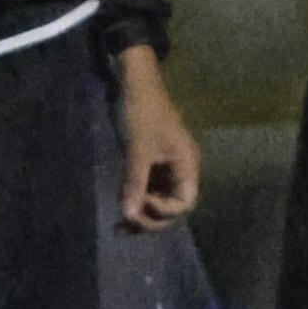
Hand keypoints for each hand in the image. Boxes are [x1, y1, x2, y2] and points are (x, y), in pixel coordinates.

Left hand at [112, 46, 201, 232]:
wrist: (134, 82)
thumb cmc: (142, 111)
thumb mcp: (138, 148)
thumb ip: (135, 182)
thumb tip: (129, 215)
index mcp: (187, 164)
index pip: (185, 202)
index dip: (164, 210)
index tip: (142, 200)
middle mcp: (180, 168)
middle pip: (172, 206)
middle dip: (152, 217)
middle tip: (127, 224)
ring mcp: (165, 166)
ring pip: (158, 199)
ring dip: (141, 212)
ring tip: (120, 226)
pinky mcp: (150, 162)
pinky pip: (147, 188)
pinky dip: (135, 198)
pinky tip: (120, 208)